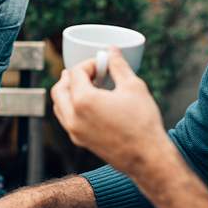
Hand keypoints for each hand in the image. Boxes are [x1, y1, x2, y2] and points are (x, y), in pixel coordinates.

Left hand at [51, 49, 171, 176]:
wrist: (148, 158)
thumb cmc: (142, 123)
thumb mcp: (133, 86)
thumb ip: (118, 65)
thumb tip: (112, 50)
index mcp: (83, 101)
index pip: (76, 73)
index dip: (90, 64)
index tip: (103, 64)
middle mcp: (73, 117)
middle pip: (59, 88)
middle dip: (72, 76)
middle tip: (90, 71)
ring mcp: (75, 132)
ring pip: (59, 105)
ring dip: (68, 91)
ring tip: (88, 85)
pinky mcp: (80, 141)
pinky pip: (66, 119)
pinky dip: (71, 106)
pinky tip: (90, 104)